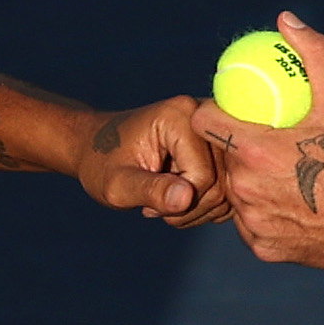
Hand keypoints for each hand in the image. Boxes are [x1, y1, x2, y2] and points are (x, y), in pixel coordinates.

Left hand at [74, 96, 222, 223]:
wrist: (96, 148)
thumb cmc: (101, 163)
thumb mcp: (118, 183)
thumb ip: (150, 190)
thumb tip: (186, 197)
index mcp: (181, 115)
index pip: (203, 175)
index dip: (179, 201)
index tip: (147, 204)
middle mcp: (204, 116)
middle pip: (221, 183)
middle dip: (188, 207)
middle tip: (153, 207)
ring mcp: (213, 130)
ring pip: (227, 190)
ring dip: (195, 209)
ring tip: (161, 203)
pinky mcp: (217, 147)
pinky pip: (227, 189)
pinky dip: (203, 206)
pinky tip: (175, 200)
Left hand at [202, 12, 323, 269]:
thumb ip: (313, 54)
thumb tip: (285, 19)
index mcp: (254, 150)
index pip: (205, 122)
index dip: (214, 113)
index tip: (232, 110)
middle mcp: (245, 188)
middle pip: (222, 159)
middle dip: (236, 148)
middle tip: (266, 141)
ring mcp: (251, 222)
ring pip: (236, 193)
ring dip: (249, 182)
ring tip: (280, 173)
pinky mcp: (262, 247)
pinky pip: (252, 223)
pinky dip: (265, 213)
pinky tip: (289, 204)